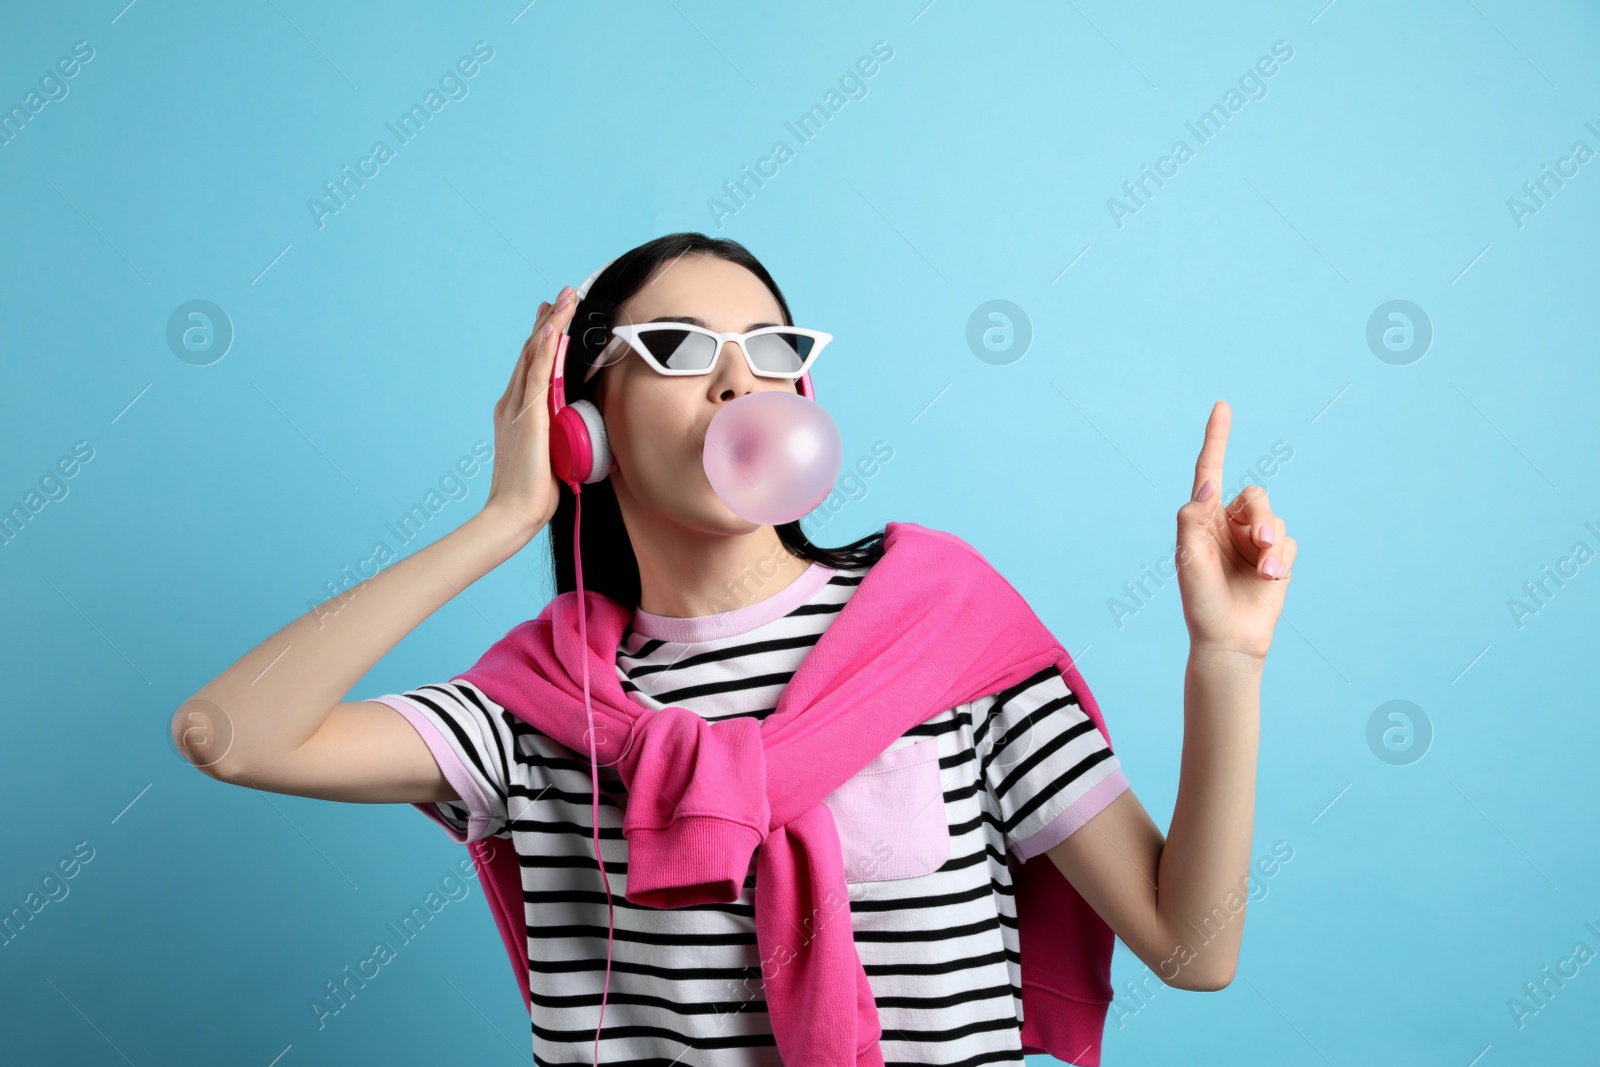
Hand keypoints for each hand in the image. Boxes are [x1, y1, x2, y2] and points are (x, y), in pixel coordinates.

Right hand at [482, 286, 578, 535]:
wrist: (513, 512)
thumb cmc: (533, 493)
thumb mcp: (552, 456)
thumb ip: (562, 439)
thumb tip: (584, 437)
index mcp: (516, 413)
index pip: (531, 366)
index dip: (543, 338)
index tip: (554, 316)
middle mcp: (513, 403)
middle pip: (532, 351)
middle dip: (549, 320)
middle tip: (563, 294)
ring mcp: (518, 407)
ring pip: (535, 354)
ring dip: (553, 322)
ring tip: (565, 296)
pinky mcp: (528, 416)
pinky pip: (536, 373)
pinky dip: (545, 348)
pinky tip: (553, 326)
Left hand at [1174, 401, 1296, 664]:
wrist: (1229, 639)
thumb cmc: (1200, 601)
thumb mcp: (1188, 560)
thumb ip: (1193, 520)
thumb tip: (1207, 484)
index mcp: (1203, 518)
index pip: (1211, 471)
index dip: (1217, 439)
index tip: (1222, 407)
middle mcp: (1228, 524)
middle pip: (1254, 496)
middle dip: (1261, 516)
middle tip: (1261, 543)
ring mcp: (1253, 540)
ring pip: (1274, 517)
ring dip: (1272, 541)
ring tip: (1266, 570)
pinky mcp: (1276, 557)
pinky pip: (1289, 541)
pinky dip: (1281, 558)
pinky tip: (1270, 578)